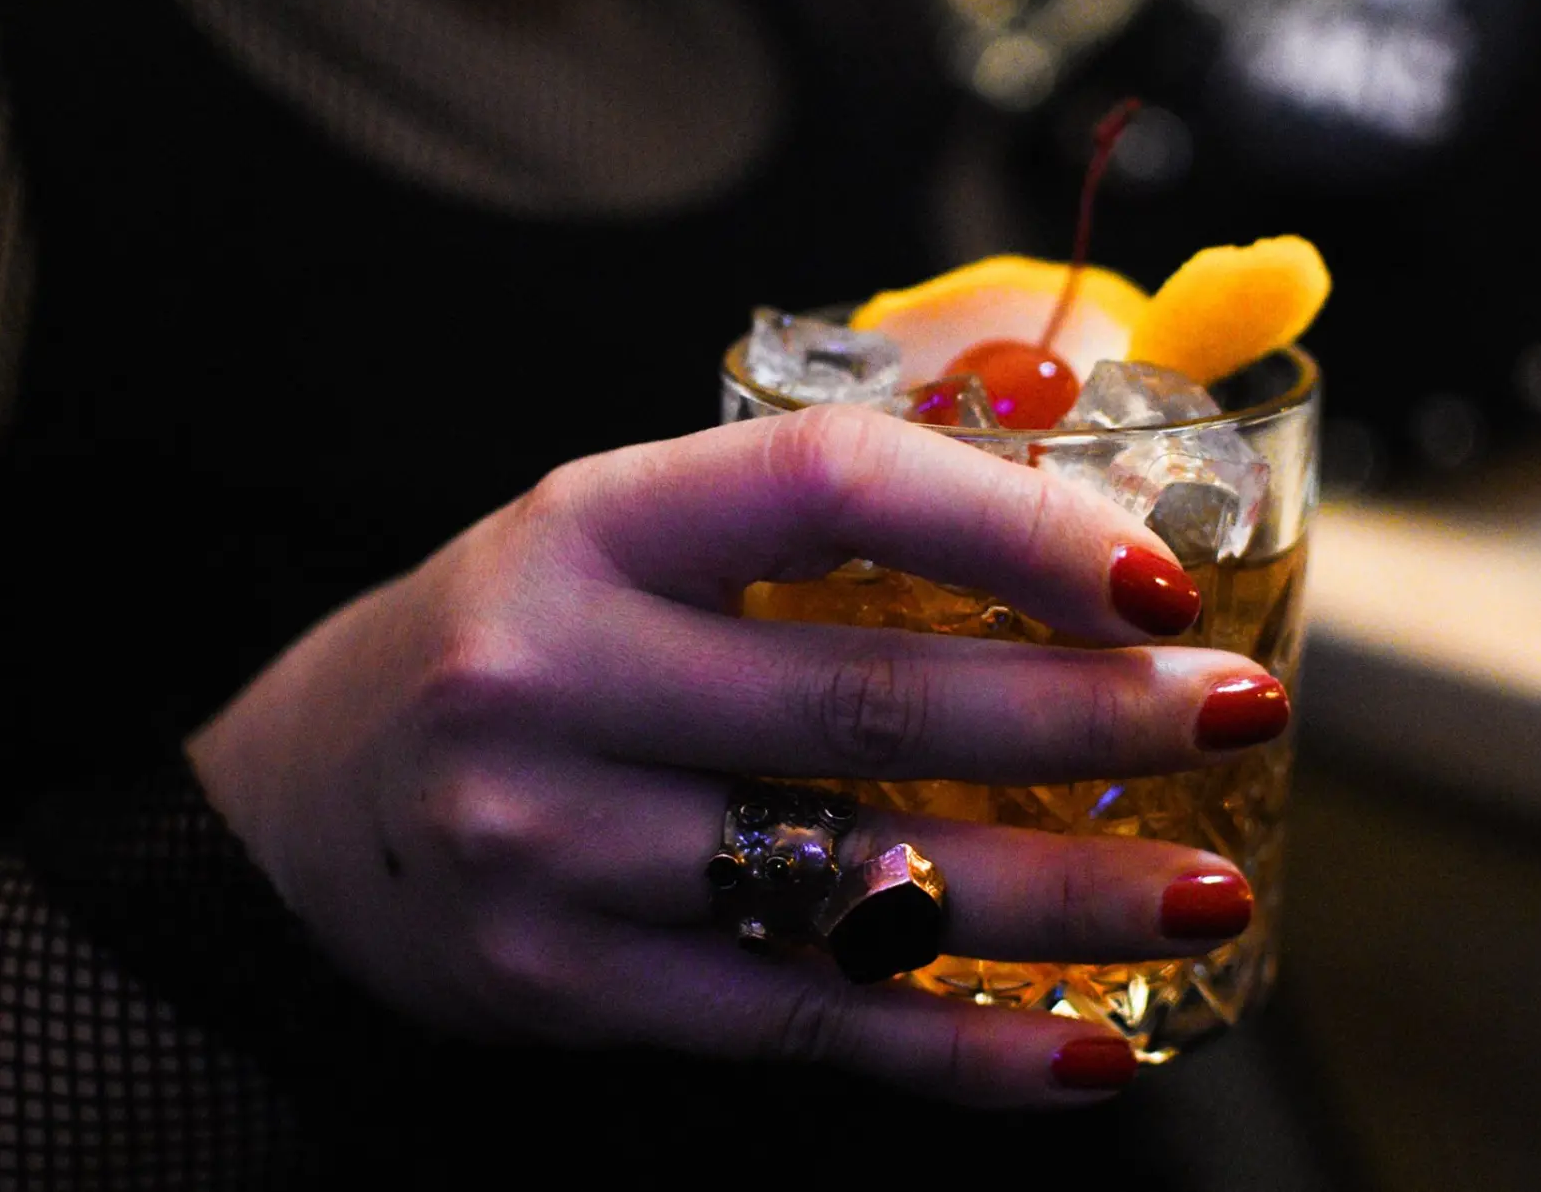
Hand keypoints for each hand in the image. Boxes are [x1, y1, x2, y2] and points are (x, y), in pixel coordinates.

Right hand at [187, 405, 1287, 1106]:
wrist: (303, 815)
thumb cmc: (516, 645)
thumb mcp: (616, 538)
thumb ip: (800, 529)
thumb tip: (1063, 522)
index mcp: (591, 527)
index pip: (830, 490)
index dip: (1014, 526)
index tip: (1160, 572)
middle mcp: (560, 680)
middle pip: (870, 699)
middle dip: (1086, 715)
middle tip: (1237, 713)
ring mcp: (555, 849)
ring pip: (855, 886)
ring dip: (1057, 900)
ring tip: (1205, 895)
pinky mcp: (571, 987)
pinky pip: (801, 1026)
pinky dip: (957, 1048)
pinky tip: (1084, 1050)